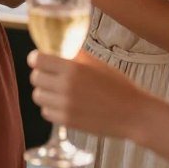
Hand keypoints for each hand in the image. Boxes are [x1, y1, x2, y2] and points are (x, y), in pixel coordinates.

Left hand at [29, 50, 147, 139]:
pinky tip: (63, 105)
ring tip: (57, 91)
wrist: (134, 114)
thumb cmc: (118, 86)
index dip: (36, 59)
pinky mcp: (67, 122)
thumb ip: (76, 55)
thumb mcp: (97, 64)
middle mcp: (65, 86)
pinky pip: (46, 112)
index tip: (40, 60)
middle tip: (50, 76)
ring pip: (38, 96)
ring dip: (45, 92)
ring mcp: (65, 105)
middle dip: (41, 75)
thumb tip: (61, 45)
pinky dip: (51, 108)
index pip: (37, 60)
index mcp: (72, 68)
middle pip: (35, 78)